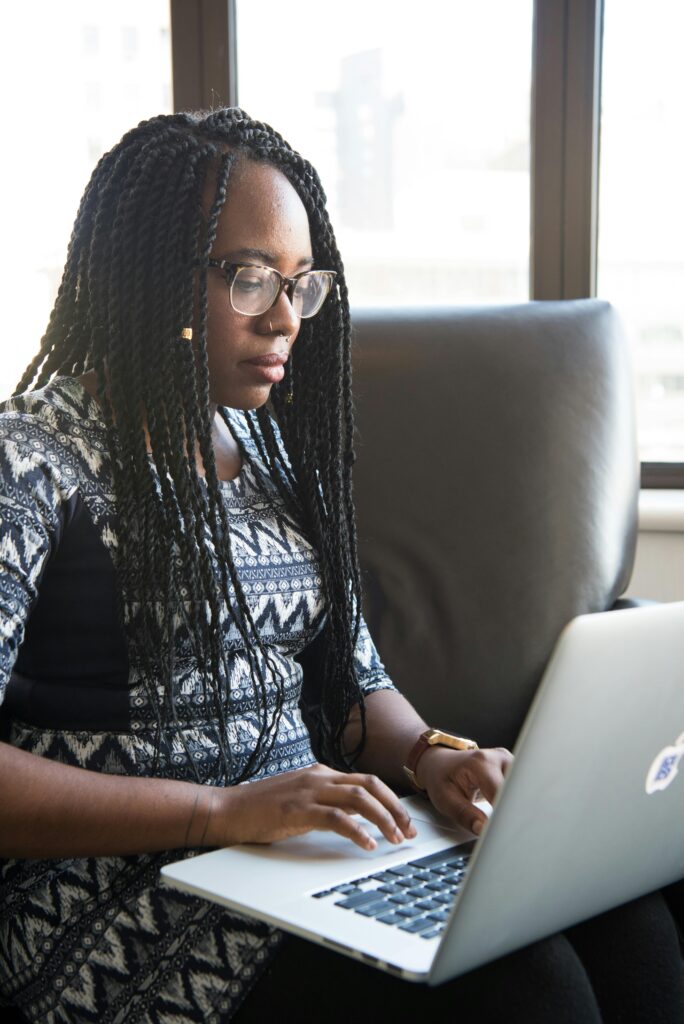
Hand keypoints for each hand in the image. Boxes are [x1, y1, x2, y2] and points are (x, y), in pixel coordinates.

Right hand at [209, 763, 417, 851]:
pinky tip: (367, 844)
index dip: (390, 800)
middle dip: (395, 808)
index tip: (405, 821)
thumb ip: (324, 803)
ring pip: (359, 799)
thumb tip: (354, 818)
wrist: (226, 809)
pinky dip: (357, 831)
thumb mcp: (299, 800)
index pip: (366, 782)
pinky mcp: (298, 809)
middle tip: (409, 830)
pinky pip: (336, 818)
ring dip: (383, 819)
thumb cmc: (260, 809)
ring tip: (394, 839)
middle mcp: (319, 777)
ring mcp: (309, 791)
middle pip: (370, 786)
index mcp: (321, 774)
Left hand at [415, 746, 512, 835]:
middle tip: (508, 830)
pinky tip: (511, 812)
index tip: (502, 831)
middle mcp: (499, 758)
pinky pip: (521, 788)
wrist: (441, 763)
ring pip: (523, 790)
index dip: (504, 815)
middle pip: (517, 790)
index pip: (502, 794)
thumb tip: (483, 829)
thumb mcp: (445, 799)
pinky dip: (517, 802)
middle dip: (515, 812)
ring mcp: (509, 761)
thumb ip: (465, 815)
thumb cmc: (442, 778)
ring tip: (508, 820)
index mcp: (482, 763)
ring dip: (517, 806)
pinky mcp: (514, 767)